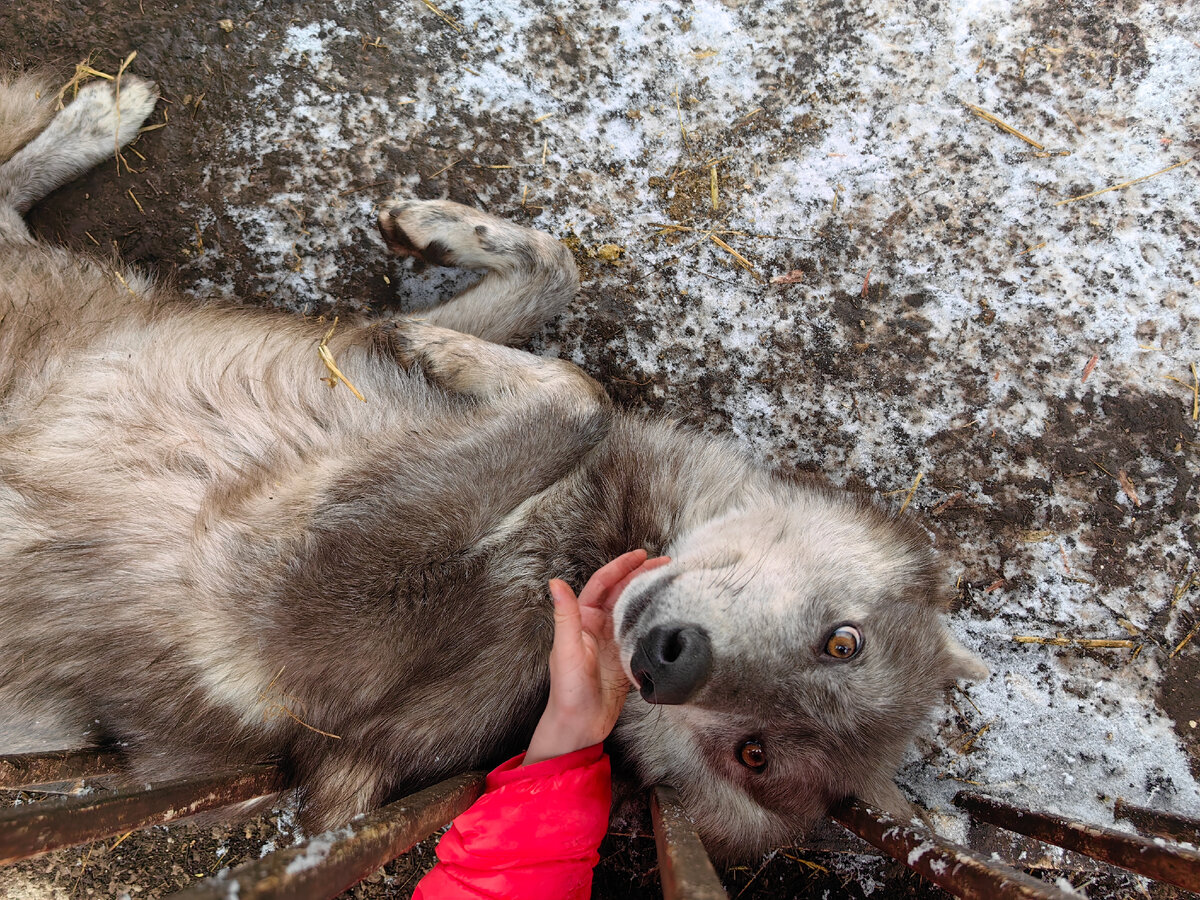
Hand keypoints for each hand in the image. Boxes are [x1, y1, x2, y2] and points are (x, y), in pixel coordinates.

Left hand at [524, 550, 670, 764]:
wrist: (580, 725)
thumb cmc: (568, 690)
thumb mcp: (567, 649)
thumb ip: (565, 615)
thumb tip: (554, 582)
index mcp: (581, 619)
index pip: (603, 584)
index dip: (621, 567)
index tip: (641, 555)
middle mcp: (597, 626)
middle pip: (621, 592)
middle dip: (641, 575)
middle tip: (666, 564)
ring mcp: (613, 641)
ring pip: (633, 609)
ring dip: (649, 594)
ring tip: (671, 581)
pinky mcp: (625, 656)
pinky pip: (641, 630)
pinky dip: (654, 618)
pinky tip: (669, 612)